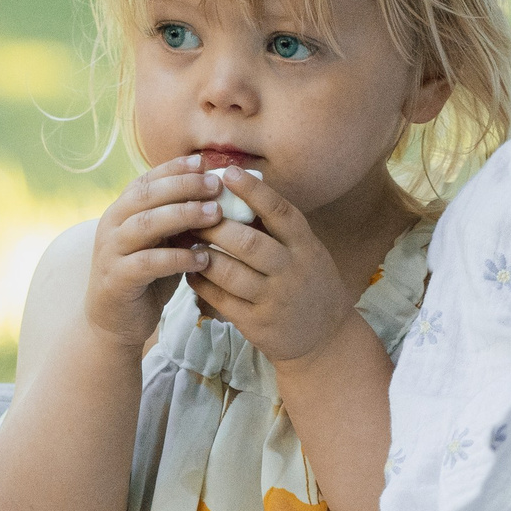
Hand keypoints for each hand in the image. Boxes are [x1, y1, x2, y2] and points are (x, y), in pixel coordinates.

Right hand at [84, 154, 222, 351]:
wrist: (116, 321)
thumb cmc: (147, 277)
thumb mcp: (164, 242)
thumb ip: (181, 221)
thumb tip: (219, 198)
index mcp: (122, 211)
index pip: (147, 179)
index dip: (175, 169)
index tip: (204, 162)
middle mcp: (112, 225)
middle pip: (146, 195)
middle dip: (183, 186)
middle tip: (216, 186)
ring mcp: (111, 251)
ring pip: (146, 223)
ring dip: (183, 215)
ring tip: (215, 214)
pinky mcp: (117, 279)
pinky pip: (148, 262)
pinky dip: (177, 258)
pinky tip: (203, 258)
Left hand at [184, 167, 359, 363]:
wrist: (325, 338)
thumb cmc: (309, 284)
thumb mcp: (307, 251)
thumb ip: (278, 228)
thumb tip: (238, 190)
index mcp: (305, 246)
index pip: (279, 211)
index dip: (253, 190)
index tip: (228, 172)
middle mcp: (292, 271)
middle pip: (248, 242)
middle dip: (214, 225)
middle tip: (190, 212)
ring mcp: (275, 299)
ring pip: (229, 272)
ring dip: (202, 255)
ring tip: (184, 240)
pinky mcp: (257, 324)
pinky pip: (220, 299)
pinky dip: (201, 282)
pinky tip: (189, 270)